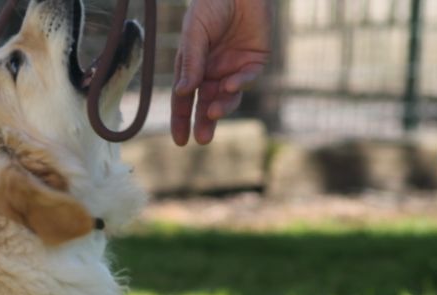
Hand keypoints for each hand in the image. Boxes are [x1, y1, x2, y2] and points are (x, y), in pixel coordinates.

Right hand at [171, 0, 271, 145]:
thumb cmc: (211, 5)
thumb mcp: (195, 33)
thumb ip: (191, 62)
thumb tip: (183, 92)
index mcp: (193, 66)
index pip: (185, 98)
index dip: (182, 119)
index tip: (181, 140)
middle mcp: (212, 71)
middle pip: (206, 103)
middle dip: (203, 122)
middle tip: (202, 139)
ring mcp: (234, 66)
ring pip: (228, 96)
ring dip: (222, 107)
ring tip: (213, 113)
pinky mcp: (255, 60)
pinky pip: (248, 78)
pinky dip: (240, 84)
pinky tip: (230, 85)